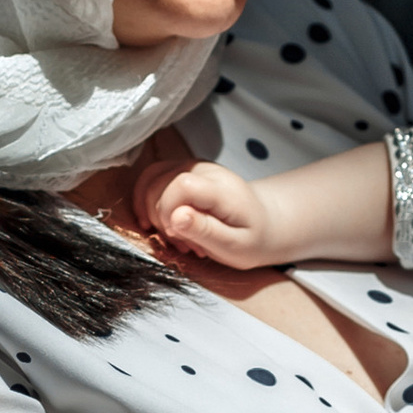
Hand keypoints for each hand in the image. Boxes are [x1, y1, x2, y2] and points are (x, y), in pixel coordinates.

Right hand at [135, 153, 284, 266]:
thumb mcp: (235, 246)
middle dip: (160, 217)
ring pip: (152, 178)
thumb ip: (206, 230)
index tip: (177, 236)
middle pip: (159, 181)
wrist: (264, 223)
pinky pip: (153, 179)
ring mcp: (193, 167)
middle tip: (181, 243)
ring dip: (152, 211)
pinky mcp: (183, 171)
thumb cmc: (251, 238)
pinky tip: (157, 223)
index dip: (168, 212)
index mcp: (221, 188)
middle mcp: (205, 170)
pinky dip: (148, 203)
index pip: (181, 186)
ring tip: (173, 236)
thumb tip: (176, 217)